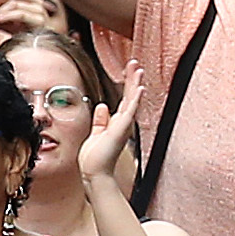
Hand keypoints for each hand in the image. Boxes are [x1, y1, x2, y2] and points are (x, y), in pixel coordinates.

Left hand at [78, 68, 148, 195]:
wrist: (95, 172)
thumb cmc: (95, 157)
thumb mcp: (96, 133)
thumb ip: (101, 120)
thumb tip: (102, 106)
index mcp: (118, 122)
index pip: (125, 98)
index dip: (127, 83)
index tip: (129, 69)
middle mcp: (123, 122)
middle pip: (130, 95)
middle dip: (132, 78)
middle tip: (135, 63)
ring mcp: (124, 125)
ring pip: (132, 100)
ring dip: (135, 84)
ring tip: (139, 70)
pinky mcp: (121, 129)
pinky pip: (130, 111)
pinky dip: (135, 100)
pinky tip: (140, 88)